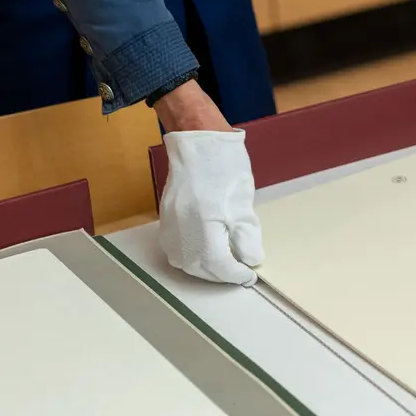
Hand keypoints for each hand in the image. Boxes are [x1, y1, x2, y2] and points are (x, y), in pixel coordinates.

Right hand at [155, 83, 263, 285]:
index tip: (250, 275)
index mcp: (203, 226)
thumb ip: (246, 237)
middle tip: (239, 271)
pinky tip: (207, 251)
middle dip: (220, 274)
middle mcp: (181, 230)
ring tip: (225, 264)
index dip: (236, 274)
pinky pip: (176, 248)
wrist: (198, 140)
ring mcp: (170, 224)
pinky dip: (193, 256)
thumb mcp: (244, 204)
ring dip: (205, 268)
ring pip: (184, 261)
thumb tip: (249, 261)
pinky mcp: (166, 217)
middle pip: (199, 267)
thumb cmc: (224, 167)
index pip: (219, 265)